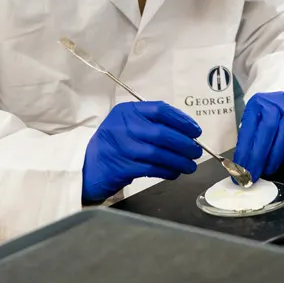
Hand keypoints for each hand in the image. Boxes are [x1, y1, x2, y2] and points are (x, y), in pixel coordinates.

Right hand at [82, 101, 201, 202]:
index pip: (160, 110)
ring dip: (179, 160)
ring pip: (158, 153)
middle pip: (161, 133)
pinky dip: (167, 171)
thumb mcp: (128, 125)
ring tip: (190, 165)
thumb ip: (151, 123)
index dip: (181, 120)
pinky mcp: (122, 167)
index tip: (195, 130)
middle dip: (184, 143)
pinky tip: (175, 172)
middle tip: (196, 151)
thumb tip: (186, 132)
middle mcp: (122, 126)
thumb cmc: (114, 144)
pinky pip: (152, 169)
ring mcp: (121, 147)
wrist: (87, 166)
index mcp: (127, 111)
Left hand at [233, 92, 283, 182]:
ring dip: (278, 155)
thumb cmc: (265, 119)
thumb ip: (248, 143)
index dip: (245, 152)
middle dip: (260, 156)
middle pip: (269, 128)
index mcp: (257, 103)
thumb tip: (242, 169)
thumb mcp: (252, 125)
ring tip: (269, 168)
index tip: (241, 170)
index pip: (249, 127)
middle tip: (254, 175)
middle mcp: (275, 101)